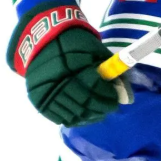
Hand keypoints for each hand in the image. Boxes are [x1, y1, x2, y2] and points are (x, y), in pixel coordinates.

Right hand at [8, 3, 132, 126]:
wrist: (44, 41)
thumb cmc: (75, 43)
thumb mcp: (94, 49)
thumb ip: (107, 68)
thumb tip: (122, 88)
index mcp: (73, 66)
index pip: (94, 88)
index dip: (108, 95)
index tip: (117, 99)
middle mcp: (58, 82)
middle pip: (84, 103)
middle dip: (101, 107)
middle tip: (111, 107)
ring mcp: (46, 94)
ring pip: (72, 113)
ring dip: (89, 116)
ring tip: (99, 113)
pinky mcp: (39, 102)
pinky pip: (59, 117)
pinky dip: (74, 119)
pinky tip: (84, 116)